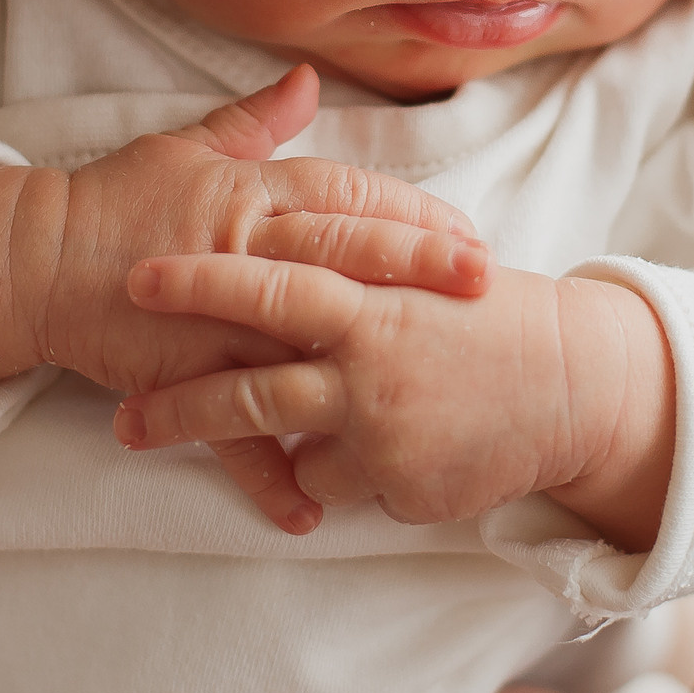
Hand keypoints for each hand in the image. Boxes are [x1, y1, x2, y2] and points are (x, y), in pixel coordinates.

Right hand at [0, 66, 489, 526]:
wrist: (31, 261)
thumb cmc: (114, 200)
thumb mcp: (187, 148)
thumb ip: (256, 123)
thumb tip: (309, 79)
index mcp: (246, 192)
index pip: (344, 193)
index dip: (408, 210)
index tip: (466, 231)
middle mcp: (239, 249)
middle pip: (342, 252)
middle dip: (417, 267)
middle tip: (483, 284)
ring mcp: (210, 316)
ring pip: (297, 343)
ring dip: (359, 372)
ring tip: (421, 400)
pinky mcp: (177, 373)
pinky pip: (228, 434)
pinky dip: (268, 477)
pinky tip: (315, 513)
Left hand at [110, 256, 675, 547]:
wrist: (574, 384)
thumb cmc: (486, 316)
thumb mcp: (422, 259)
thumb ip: (349, 240)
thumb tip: (281, 210)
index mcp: (372, 294)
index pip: (274, 279)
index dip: (203, 278)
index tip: (140, 276)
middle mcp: (370, 361)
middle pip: (254, 382)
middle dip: (179, 395)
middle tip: (119, 406)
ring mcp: (382, 427)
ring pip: (279, 442)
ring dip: (203, 436)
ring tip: (135, 430)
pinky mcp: (400, 482)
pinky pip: (335, 480)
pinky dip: (332, 467)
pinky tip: (350, 450)